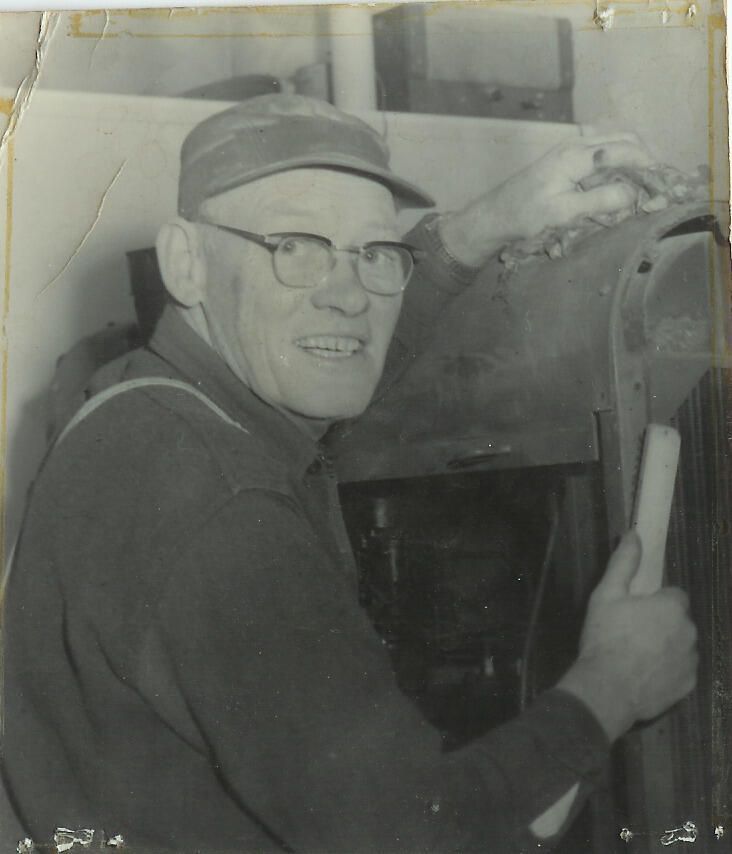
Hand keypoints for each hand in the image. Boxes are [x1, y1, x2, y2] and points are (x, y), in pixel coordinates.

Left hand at [438, 133, 653, 266]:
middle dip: (644, 157)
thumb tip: (632, 192)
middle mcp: (575, 146)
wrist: (493, 216)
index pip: (623, 149)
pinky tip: (621, 185)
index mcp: (575, 155)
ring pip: (612, 145)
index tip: (664, 180)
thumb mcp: (562, 212)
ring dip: (631, 160)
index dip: (647, 163)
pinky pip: (600, 156)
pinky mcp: (566, 162)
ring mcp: (570, 152)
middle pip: (622, 139)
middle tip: (658, 182)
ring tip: (643, 185)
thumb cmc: (524, 215)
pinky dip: (617, 165)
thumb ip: (598, 200)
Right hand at [557, 531, 697, 741]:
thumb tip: (634, 534)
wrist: (607, 689)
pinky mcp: (689, 685)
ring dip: (667, 646)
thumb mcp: (606, 595)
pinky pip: (681, 670)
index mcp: (672, 606)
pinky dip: (668, 670)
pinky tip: (644, 675)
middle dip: (662, 624)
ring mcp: (691, 660)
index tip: (634, 611)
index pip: (674, 595)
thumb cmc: (605, 637)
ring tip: (636, 656)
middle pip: (679, 620)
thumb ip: (624, 563)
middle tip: (631, 633)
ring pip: (682, 645)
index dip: (654, 601)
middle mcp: (690, 631)